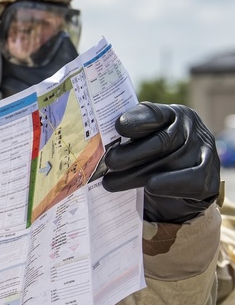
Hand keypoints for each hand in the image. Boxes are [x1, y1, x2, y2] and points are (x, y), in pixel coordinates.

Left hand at [103, 102, 219, 222]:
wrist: (178, 190)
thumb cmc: (151, 159)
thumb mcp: (140, 142)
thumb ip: (126, 138)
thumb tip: (95, 143)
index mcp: (171, 115)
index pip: (154, 114)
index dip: (137, 120)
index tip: (119, 126)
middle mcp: (190, 130)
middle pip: (161, 141)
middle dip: (131, 154)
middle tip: (109, 162)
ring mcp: (203, 152)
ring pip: (169, 163)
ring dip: (137, 175)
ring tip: (110, 183)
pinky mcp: (209, 177)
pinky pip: (190, 181)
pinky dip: (170, 184)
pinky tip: (151, 186)